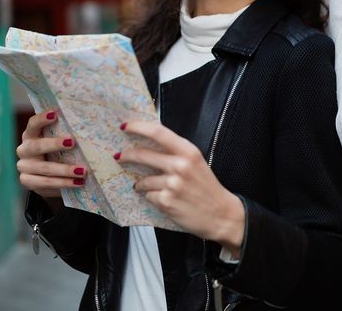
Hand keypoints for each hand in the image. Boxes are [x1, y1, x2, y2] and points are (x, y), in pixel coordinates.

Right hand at [15, 110, 85, 205]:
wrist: (45, 176)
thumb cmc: (56, 152)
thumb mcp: (59, 142)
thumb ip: (67, 134)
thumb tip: (97, 126)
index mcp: (30, 135)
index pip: (33, 124)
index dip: (42, 119)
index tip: (55, 114)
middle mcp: (24, 149)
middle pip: (37, 146)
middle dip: (55, 144)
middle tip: (73, 142)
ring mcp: (24, 166)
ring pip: (44, 168)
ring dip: (65, 170)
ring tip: (83, 172)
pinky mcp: (27, 181)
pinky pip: (46, 183)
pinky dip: (63, 183)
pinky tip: (77, 183)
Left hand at [118, 121, 245, 256]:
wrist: (221, 215)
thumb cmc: (207, 188)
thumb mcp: (196, 163)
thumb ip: (176, 153)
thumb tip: (149, 146)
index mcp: (189, 152)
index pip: (158, 133)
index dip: (139, 127)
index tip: (126, 126)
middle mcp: (180, 165)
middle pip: (144, 154)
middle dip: (127, 155)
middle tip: (120, 157)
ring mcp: (172, 184)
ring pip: (144, 180)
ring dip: (141, 184)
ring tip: (147, 187)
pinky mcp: (166, 201)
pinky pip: (149, 196)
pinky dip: (152, 197)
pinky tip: (163, 199)